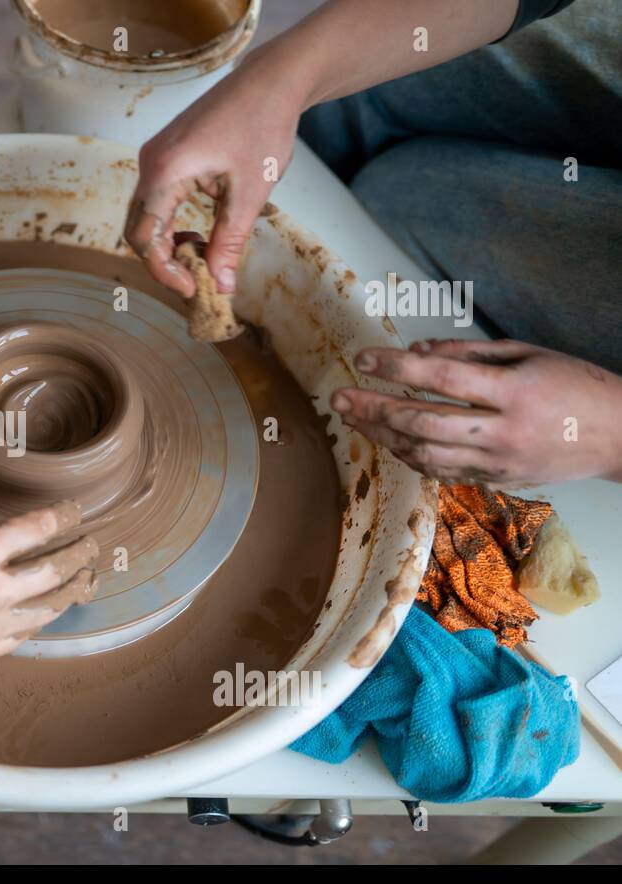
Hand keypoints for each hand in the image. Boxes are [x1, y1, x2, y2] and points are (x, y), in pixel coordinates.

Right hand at [0, 501, 98, 669]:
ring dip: (72, 589)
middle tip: (91, 546)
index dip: (63, 517)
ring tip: (84, 579)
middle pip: (57, 568)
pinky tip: (48, 605)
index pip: (38, 528)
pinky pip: (28, 628)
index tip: (74, 512)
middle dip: (80, 554)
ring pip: (52, 605)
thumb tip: (26, 541)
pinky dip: (41, 613)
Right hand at [125, 55, 301, 297]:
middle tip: (197, 278)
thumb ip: (230, 243)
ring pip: (145, 216)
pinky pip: (155, 200)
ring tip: (203, 253)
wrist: (270, 81)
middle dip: (164, 260)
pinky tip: (199, 230)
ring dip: (168, 242)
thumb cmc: (263, 125)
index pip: (145, 238)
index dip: (164, 271)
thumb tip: (220, 286)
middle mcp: (150, 162)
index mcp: (165, 170)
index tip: (193, 289)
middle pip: (138, 229)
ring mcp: (154, 156)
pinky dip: (171, 223)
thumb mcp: (250, 194)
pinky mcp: (164, 155)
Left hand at [331, 339, 621, 486]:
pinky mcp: (495, 481)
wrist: (619, 435)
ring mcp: (498, 462)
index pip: (442, 379)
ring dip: (382, 436)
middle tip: (338, 397)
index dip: (396, 369)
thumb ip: (470, 354)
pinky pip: (441, 472)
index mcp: (514, 392)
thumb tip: (417, 353)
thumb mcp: (528, 354)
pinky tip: (386, 440)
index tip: (362, 359)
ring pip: (425, 454)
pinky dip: (408, 456)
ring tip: (353, 418)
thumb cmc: (574, 385)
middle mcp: (503, 432)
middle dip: (374, 409)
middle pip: (423, 422)